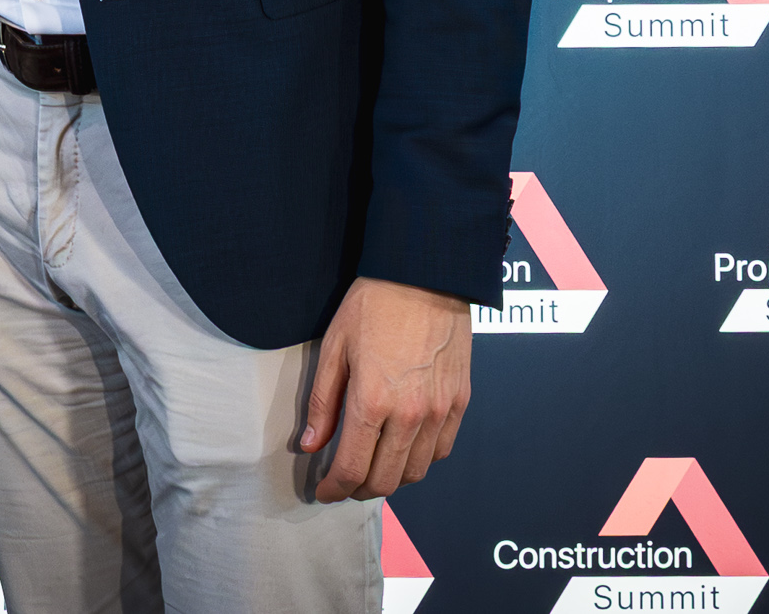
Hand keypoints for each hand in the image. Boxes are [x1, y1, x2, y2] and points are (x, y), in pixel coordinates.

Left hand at [298, 275, 470, 501]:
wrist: (426, 276)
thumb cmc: (375, 304)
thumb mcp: (334, 348)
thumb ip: (321, 402)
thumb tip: (310, 445)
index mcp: (371, 402)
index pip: (351, 468)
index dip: (334, 489)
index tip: (324, 491)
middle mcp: (409, 415)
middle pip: (384, 480)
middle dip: (358, 491)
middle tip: (344, 484)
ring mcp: (438, 411)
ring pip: (415, 472)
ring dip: (390, 480)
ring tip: (372, 469)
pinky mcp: (458, 403)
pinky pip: (440, 451)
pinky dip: (420, 461)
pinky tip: (404, 451)